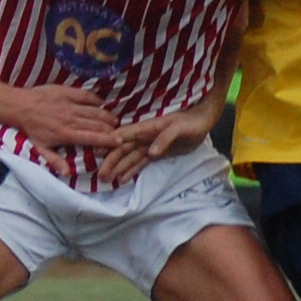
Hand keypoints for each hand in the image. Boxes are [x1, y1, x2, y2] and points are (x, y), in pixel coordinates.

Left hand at [11, 85, 119, 170]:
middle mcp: (71, 119)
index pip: (93, 138)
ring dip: (107, 116)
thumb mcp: (40, 148)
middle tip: (119, 131)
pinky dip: (96, 100)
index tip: (120, 142)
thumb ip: (54, 161)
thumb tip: (67, 173)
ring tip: (115, 120)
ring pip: (95, 110)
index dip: (108, 140)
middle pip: (98, 124)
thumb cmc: (31, 129)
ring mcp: (69, 104)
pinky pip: (86, 95)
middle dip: (111, 129)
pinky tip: (102, 104)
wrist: (20, 106)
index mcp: (66, 134)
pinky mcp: (67, 92)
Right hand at [97, 106, 219, 187]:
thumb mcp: (180, 128)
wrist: (203, 120)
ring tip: (107, 180)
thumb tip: (151, 152)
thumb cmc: (191, 121)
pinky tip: (121, 179)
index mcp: (147, 128)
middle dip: (111, 161)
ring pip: (129, 158)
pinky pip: (140, 162)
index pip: (124, 135)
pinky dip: (130, 170)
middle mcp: (144, 136)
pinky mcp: (157, 153)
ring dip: (118, 168)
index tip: (97, 152)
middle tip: (100, 175)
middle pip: (123, 149)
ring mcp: (149, 145)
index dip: (110, 142)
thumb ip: (165, 139)